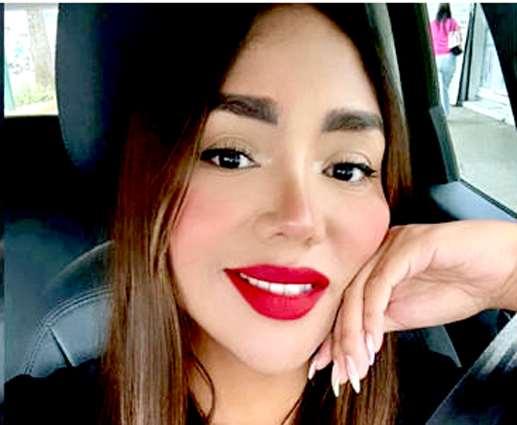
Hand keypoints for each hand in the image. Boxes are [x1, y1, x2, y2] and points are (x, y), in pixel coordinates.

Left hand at [308, 220, 516, 395]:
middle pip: (346, 297)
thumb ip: (377, 321)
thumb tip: (348, 345)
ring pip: (358, 291)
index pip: (344, 301)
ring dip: (354, 333)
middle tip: (341, 371)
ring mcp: (389, 245)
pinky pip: (380, 283)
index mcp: (373, 265)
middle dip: (340, 339)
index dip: (333, 335)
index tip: (326, 365)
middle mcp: (376, 252)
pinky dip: (372, 315)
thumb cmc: (459, 287)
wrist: (500, 270)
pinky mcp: (407, 245)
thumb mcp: (407, 312)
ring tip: (356, 363)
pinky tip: (372, 341)